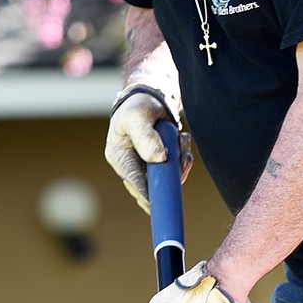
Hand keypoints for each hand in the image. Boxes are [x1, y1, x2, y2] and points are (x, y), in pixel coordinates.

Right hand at [105, 87, 191, 212]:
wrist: (149, 97)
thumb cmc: (138, 106)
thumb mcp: (139, 117)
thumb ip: (146, 137)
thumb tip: (159, 159)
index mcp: (119, 156)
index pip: (133, 180)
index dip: (146, 195)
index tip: (158, 205)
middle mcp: (131, 165)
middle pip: (152, 184)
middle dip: (171, 173)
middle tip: (183, 157)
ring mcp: (146, 166)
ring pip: (167, 177)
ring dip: (180, 161)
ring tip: (181, 139)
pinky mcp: (159, 164)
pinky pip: (176, 169)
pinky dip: (183, 157)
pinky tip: (182, 140)